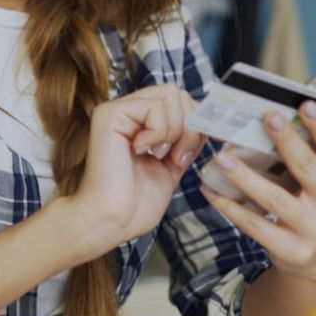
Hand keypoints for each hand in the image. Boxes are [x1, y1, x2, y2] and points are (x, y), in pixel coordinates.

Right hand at [72, 84, 206, 248]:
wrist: (110, 222)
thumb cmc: (135, 204)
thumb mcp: (172, 166)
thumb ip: (186, 140)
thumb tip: (207, 119)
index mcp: (141, 122)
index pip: (180, 100)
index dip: (197, 120)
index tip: (193, 151)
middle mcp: (128, 111)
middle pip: (177, 93)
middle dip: (189, 126)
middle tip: (176, 156)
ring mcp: (118, 110)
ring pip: (170, 96)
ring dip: (176, 131)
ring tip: (160, 156)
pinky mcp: (109, 114)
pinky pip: (153, 107)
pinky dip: (159, 132)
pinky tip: (142, 151)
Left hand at [201, 101, 315, 282]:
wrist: (312, 256)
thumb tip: (307, 100)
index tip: (306, 104)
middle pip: (308, 169)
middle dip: (287, 141)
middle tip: (266, 117)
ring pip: (276, 199)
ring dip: (246, 176)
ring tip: (222, 156)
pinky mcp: (292, 251)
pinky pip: (256, 226)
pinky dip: (231, 207)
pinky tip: (211, 190)